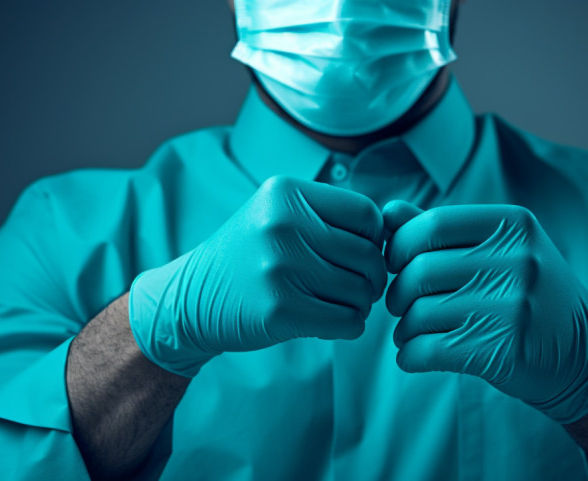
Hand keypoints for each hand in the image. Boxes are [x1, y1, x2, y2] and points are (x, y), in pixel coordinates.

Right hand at [129, 176, 386, 376]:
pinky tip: (332, 322)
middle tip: (358, 288)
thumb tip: (397, 233)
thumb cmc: (249, 257)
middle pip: (368, 255)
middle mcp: (282, 225)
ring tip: (339, 303)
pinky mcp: (279, 310)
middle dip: (372, 278)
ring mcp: (279, 269)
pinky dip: (350, 327)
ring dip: (360, 305)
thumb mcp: (277, 216)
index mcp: (286, 193)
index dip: (375, 239)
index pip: (367, 215)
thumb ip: (329, 217)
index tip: (361, 255)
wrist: (191, 298)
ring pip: (361, 292)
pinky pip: (347, 321)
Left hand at [382, 200, 587, 423]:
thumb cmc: (527, 295)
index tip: (397, 264)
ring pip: (420, 313)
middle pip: (420, 270)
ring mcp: (512, 307)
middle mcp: (517, 261)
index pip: (432, 225)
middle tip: (400, 305)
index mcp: (513, 225)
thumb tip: (388, 212)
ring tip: (409, 332)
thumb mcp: (498, 251)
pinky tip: (413, 356)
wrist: (582, 354)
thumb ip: (443, 231)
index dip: (400, 246)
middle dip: (398, 292)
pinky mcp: (504, 350)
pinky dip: (410, 355)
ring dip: (403, 328)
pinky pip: (429, 349)